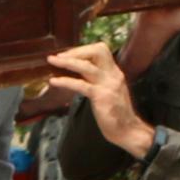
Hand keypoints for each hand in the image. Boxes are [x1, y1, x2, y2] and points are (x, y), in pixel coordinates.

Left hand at [47, 43, 152, 157]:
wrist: (128, 130)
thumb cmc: (116, 113)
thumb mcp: (109, 90)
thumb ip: (98, 79)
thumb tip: (79, 72)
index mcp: (114, 72)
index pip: (101, 50)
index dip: (83, 49)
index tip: (68, 54)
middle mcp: (113, 75)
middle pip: (97, 51)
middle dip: (76, 50)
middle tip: (59, 56)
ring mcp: (108, 85)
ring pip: (87, 66)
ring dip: (67, 61)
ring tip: (52, 61)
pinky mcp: (101, 97)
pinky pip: (81, 85)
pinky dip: (65, 81)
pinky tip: (54, 82)